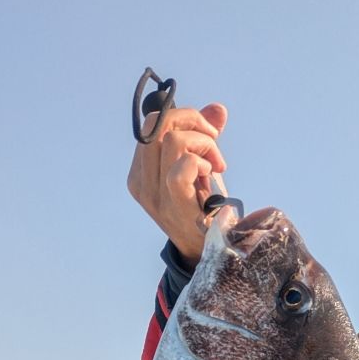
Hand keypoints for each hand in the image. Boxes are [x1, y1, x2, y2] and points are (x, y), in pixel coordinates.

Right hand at [127, 102, 227, 266]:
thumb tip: (218, 110)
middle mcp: (141, 181)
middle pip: (156, 122)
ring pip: (171, 139)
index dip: (183, 117)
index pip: (152, 123)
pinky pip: (182, 167)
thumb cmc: (202, 208)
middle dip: (192, 120)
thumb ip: (205, 136)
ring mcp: (155, 195)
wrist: (208, 250)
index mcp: (140, 170)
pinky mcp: (174, 205)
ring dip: (203, 143)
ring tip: (215, 164)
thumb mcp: (201, 167)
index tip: (207, 134)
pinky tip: (209, 175)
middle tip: (214, 142)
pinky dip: (201, 162)